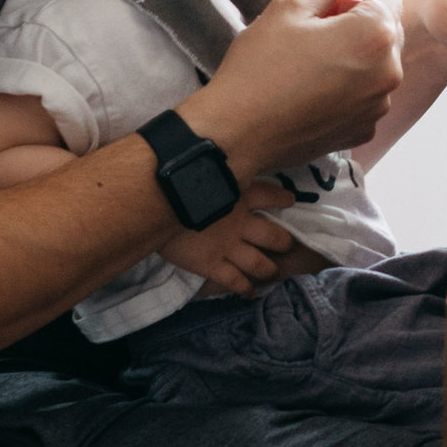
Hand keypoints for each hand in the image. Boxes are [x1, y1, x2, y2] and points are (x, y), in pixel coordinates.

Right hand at [158, 181, 303, 296]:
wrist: (156, 203)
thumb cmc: (176, 180)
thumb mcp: (202, 168)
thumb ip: (213, 167)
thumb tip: (209, 153)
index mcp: (240, 194)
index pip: (270, 195)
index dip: (282, 198)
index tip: (290, 200)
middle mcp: (241, 223)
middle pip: (274, 237)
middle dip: (283, 242)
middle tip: (286, 245)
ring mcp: (228, 247)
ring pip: (260, 263)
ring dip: (269, 269)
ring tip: (273, 272)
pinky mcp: (212, 265)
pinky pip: (235, 281)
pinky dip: (245, 289)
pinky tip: (250, 293)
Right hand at [191, 0, 402, 172]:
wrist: (238, 132)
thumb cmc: (260, 68)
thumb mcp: (292, 8)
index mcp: (375, 35)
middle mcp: (388, 72)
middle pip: (387, 25)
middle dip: (360, 9)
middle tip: (323, 5)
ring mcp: (378, 105)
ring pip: (378, 60)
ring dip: (356, 44)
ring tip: (316, 42)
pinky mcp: (363, 129)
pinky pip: (367, 92)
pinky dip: (352, 77)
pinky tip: (318, 75)